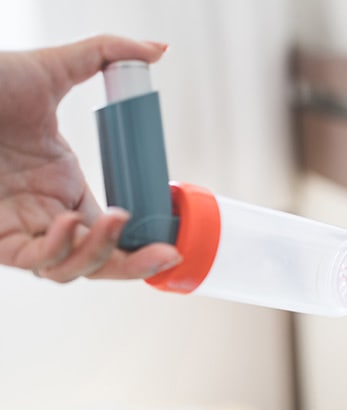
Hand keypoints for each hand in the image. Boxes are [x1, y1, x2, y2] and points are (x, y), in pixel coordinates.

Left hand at [0, 35, 181, 281]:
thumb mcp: (52, 67)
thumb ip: (107, 54)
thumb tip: (158, 48)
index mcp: (63, 183)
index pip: (109, 229)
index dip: (140, 241)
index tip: (170, 238)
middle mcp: (44, 212)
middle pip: (96, 259)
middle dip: (133, 263)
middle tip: (166, 252)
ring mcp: (19, 227)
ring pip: (68, 268)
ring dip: (97, 253)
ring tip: (116, 220)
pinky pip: (32, 261)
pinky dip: (57, 251)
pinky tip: (68, 222)